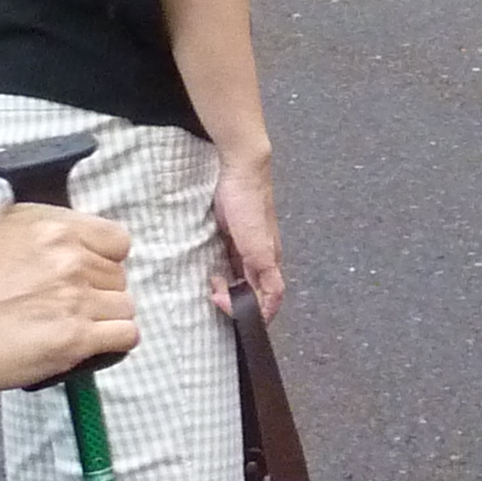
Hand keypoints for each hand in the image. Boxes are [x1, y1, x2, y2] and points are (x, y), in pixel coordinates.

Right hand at [0, 202, 137, 393]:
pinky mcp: (76, 338)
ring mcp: (77, 299)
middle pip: (119, 277)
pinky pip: (125, 336)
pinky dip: (113, 342)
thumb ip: (34, 216)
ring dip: (106, 320)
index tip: (85, 273)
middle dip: (100, 292)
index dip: (104, 259)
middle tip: (68, 305)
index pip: (118, 241)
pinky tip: (90, 344)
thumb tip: (58, 222)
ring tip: (75, 327)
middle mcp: (73, 259)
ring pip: (125, 307)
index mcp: (58, 227)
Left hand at [212, 153, 284, 318]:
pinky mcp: (232, 237)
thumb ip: (267, 274)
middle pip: (252, 292)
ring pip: (240, 280)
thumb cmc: (250, 204)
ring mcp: (245, 247)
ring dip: (227, 289)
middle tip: (214, 292)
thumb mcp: (259, 245)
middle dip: (235, 301)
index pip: (269, 299)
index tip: (226, 306)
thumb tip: (271, 305)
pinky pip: (229, 263)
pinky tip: (210, 272)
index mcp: (270, 262)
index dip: (252, 311)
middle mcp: (260, 258)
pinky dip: (221, 274)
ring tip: (211, 284)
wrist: (239, 169)